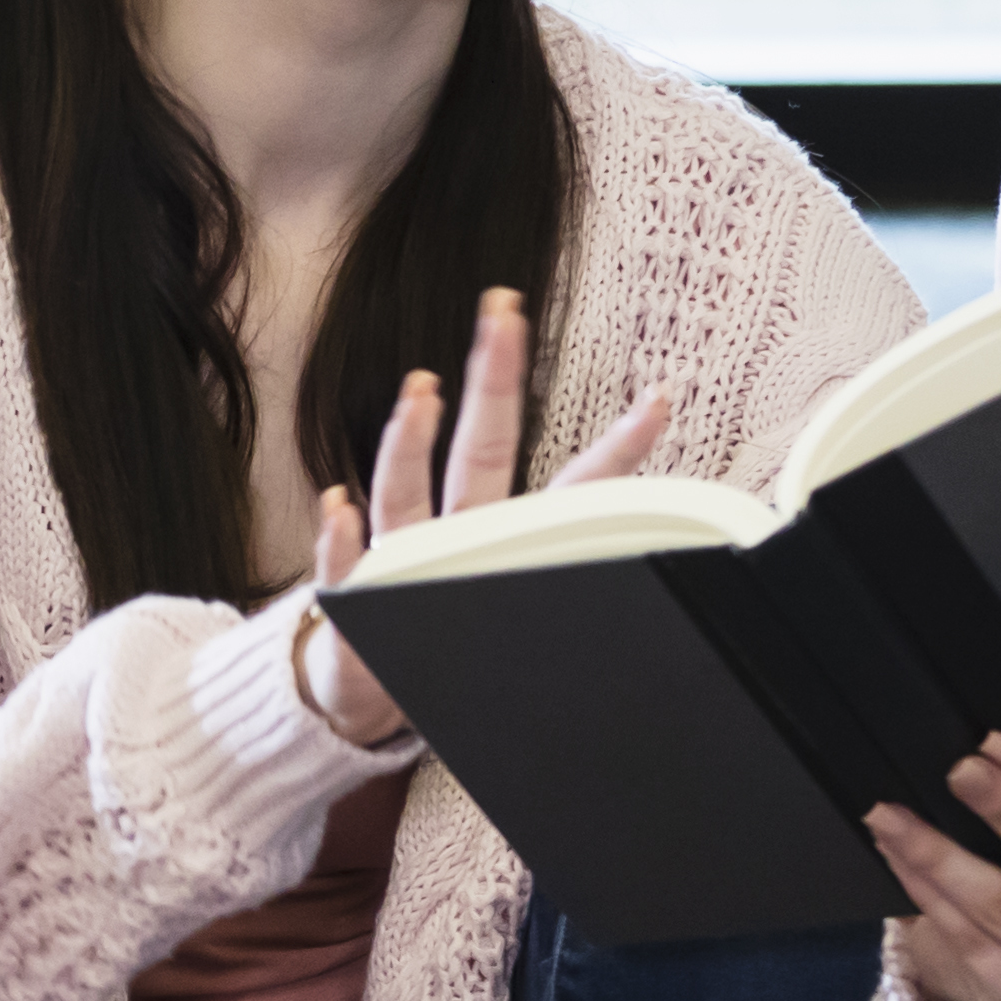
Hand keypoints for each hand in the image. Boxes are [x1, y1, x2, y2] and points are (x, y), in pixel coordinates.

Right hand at [303, 286, 672, 747]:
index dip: (617, 449)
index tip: (659, 401)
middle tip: (503, 313)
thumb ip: (576, 590)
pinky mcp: (355, 600)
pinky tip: (339, 508)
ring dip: (410, 441)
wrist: (371, 687)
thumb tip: (661, 571)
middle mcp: (456, 532)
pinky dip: (341, 539)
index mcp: (507, 537)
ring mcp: (400, 560)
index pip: (573, 486)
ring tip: (423, 391)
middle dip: (490, 380)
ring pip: (407, 492)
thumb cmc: (452, 637)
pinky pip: (345, 568)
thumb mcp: (524, 616)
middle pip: (479, 448)